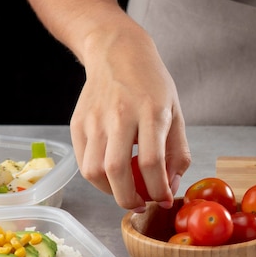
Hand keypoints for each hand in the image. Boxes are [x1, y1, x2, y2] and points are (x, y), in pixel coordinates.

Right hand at [69, 19, 190, 210]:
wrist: (116, 51)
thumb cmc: (151, 83)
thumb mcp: (175, 112)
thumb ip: (178, 152)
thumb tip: (170, 187)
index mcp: (151, 111)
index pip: (152, 162)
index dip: (158, 190)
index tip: (163, 200)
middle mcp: (120, 115)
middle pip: (117, 170)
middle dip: (129, 199)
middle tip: (139, 205)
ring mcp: (95, 119)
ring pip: (94, 171)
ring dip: (110, 192)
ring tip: (125, 191)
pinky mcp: (78, 123)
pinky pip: (83, 162)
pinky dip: (97, 178)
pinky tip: (111, 176)